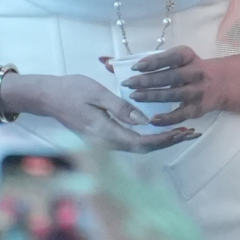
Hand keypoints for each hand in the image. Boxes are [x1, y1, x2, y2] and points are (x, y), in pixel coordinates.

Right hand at [1, 72, 199, 152]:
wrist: (47, 97)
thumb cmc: (70, 90)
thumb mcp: (97, 93)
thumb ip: (121, 107)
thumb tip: (145, 120)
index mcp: (105, 132)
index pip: (141, 143)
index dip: (164, 139)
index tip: (183, 132)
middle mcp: (105, 143)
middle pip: (143, 149)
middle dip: (169, 142)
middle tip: (192, 133)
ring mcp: (103, 143)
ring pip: (138, 147)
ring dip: (161, 141)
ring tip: (182, 131)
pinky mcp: (103, 138)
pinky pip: (130, 142)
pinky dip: (149, 138)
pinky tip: (159, 129)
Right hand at [77, 145, 231, 239]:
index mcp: (121, 239)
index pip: (95, 189)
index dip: (78, 165)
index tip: (62, 147)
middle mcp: (144, 218)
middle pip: (115, 172)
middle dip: (92, 153)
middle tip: (72, 135)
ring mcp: (166, 215)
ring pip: (138, 173)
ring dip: (117, 162)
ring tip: (98, 148)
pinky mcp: (181, 218)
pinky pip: (158, 185)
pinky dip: (140, 175)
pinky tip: (131, 175)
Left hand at [116, 47, 228, 124]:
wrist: (219, 83)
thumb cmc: (186, 69)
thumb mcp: (172, 59)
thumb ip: (142, 61)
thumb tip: (105, 61)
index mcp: (187, 56)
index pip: (171, 57)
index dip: (154, 62)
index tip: (136, 66)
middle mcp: (196, 72)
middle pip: (170, 76)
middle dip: (148, 80)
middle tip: (128, 84)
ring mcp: (198, 91)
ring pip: (174, 94)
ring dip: (154, 96)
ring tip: (135, 98)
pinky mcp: (198, 108)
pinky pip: (181, 114)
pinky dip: (167, 118)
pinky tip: (152, 119)